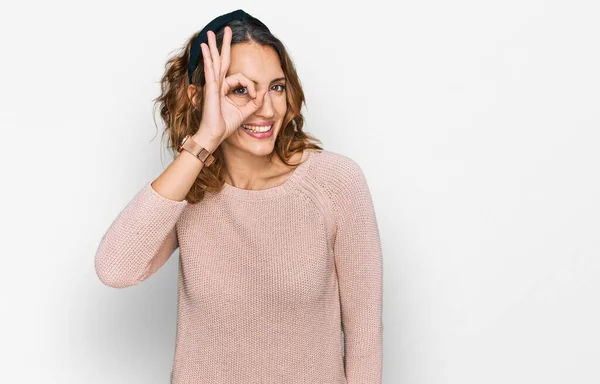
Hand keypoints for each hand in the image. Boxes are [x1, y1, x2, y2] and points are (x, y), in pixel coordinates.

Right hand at [195, 26, 265, 141]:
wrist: (215, 134)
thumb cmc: (225, 125)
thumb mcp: (246, 112)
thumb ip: (255, 102)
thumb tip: (264, 92)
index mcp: (224, 89)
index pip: (240, 78)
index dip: (251, 85)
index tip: (256, 95)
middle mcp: (217, 85)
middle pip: (221, 60)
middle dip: (223, 45)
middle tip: (226, 30)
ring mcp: (212, 85)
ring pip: (214, 61)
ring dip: (212, 46)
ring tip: (210, 33)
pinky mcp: (210, 88)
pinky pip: (210, 70)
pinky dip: (208, 58)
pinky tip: (204, 48)